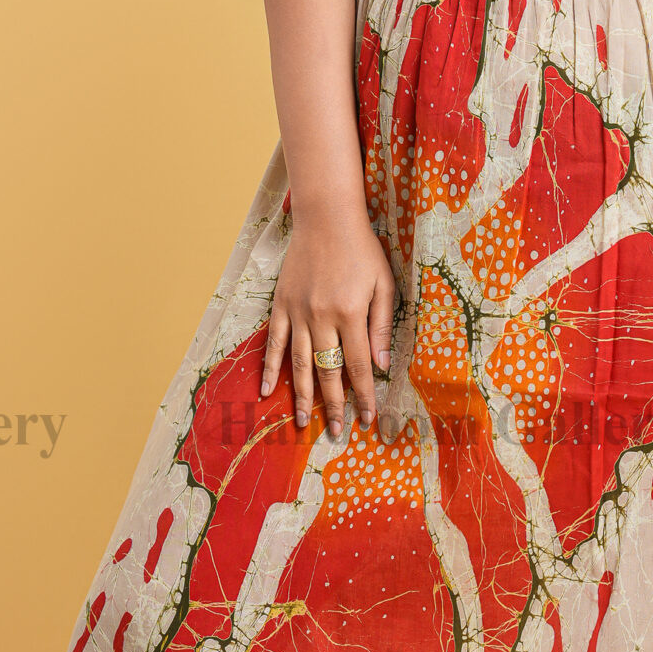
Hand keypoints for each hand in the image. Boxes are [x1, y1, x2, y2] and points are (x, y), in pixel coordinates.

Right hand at [260, 208, 395, 438]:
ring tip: (303, 422)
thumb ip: (381, 327)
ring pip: (299, 363)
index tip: (367, 419)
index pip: (358, 366)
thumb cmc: (362, 250)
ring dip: (302, 396)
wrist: (326, 219)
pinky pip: (274, 343)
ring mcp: (298, 312)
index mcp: (351, 313)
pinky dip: (270, 368)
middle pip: (328, 372)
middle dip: (334, 405)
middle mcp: (322, 317)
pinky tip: (269, 391)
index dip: (363, 396)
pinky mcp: (281, 305)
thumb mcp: (383, 285)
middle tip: (335, 432)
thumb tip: (382, 367)